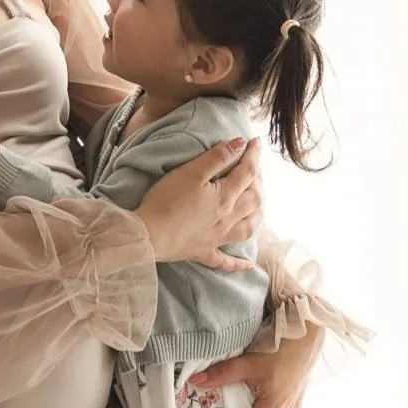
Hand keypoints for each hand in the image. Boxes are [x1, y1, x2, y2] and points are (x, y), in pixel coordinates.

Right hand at [135, 137, 261, 271]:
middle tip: (254, 168)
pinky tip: (248, 265)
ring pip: (248, 228)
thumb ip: (217, 157)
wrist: (148, 235)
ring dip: (258, 215)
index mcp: (225, 197)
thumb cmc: (166, 201)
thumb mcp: (190, 172)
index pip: (247, 172)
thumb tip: (240, 144)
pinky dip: (239, 264)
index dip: (253, 155)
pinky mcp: (202, 252)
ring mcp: (216, 238)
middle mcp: (227, 219)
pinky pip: (225, 261)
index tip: (255, 142)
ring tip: (258, 204)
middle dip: (258, 181)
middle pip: (254, 200)